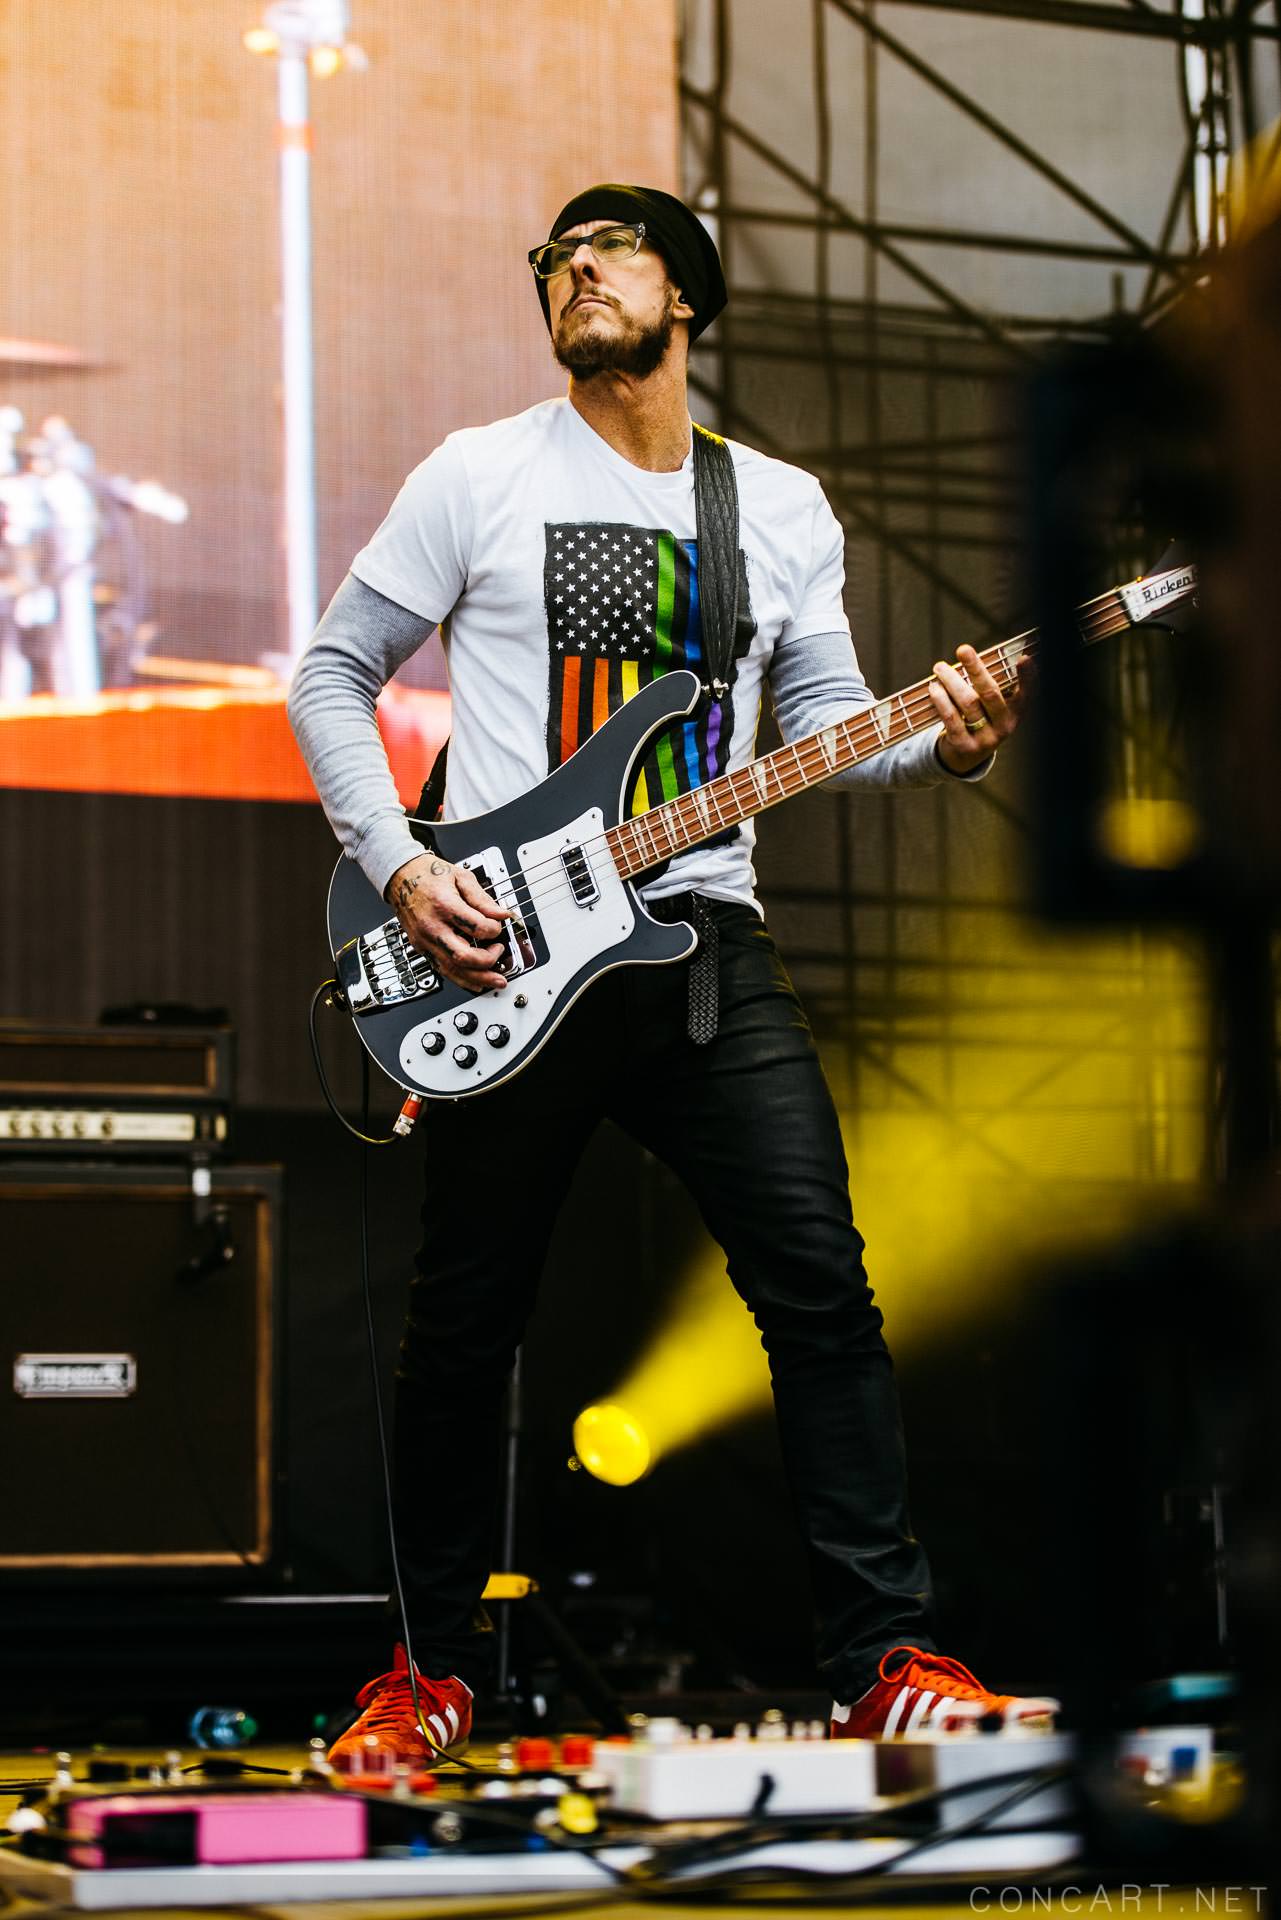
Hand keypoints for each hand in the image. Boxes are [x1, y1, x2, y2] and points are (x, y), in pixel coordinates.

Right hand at [387, 852, 511, 993]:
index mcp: (444, 905)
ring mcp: (425, 941)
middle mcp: (432, 927)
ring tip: (498, 980)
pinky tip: (478, 983)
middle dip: (488, 961)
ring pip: (453, 970)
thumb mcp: (460, 877)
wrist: (401, 878)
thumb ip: (482, 898)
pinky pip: (443, 970)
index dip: (494, 929)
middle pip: (463, 956)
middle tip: (499, 952)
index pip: (476, 927)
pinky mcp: (422, 949)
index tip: (498, 925)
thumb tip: (501, 914)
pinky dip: (462, 979)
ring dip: (479, 979)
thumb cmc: (429, 875)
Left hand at [929, 644, 1031, 773]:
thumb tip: (973, 655)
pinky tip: (934, 688)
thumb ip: (989, 686)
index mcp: (1016, 713)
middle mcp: (1004, 726)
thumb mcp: (992, 707)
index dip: (1028, 677)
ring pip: (968, 703)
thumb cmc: (980, 719)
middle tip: (963, 649)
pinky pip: (951, 718)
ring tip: (940, 668)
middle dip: (976, 669)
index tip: (1024, 659)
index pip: (1026, 694)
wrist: (966, 756)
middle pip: (990, 693)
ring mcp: (986, 739)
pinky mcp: (965, 746)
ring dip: (952, 681)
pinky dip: (941, 700)